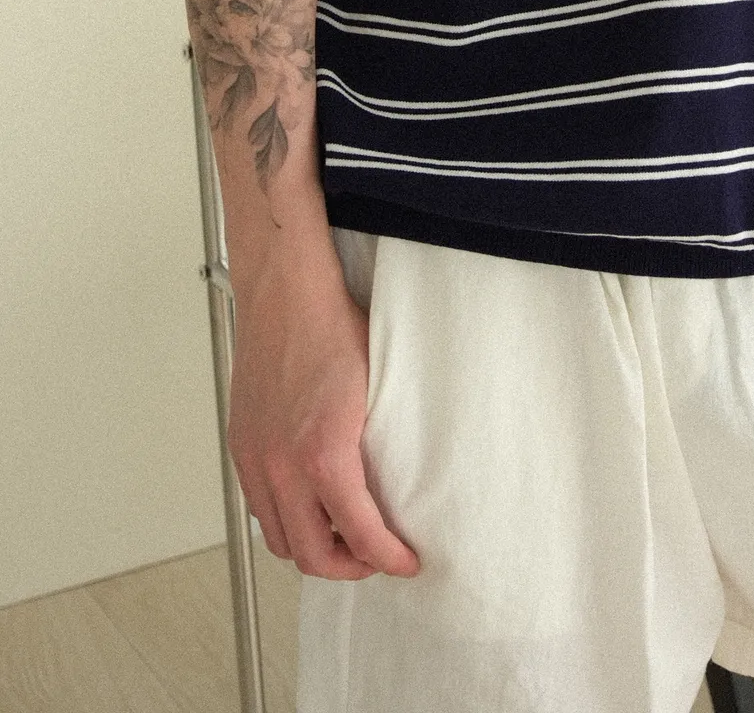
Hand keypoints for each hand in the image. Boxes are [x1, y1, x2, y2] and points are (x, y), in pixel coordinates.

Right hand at [227, 229, 420, 581]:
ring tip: (344, 536)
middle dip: (349, 567)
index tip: (405, 561)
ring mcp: (255, 457)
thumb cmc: (332, 327)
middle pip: (311, 554)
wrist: (286, 292)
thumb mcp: (379, 387)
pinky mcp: (241, 445)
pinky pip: (259, 506)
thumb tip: (401, 480)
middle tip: (376, 557)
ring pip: (279, 538)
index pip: (359, 534)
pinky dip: (285, 519)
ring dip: (312, 548)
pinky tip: (309, 503)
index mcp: (323, 452)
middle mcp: (282, 464)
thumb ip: (382, 443)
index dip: (387, 558)